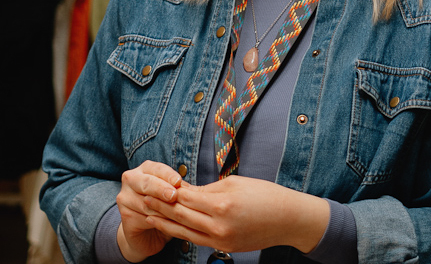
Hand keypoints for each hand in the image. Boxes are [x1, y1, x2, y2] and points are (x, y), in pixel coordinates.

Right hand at [116, 161, 183, 261]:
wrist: (147, 232)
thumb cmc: (163, 208)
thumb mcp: (172, 196)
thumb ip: (178, 189)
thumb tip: (191, 188)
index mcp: (144, 169)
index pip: (157, 168)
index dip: (168, 174)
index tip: (178, 181)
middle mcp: (131, 180)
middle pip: (147, 182)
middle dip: (161, 189)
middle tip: (173, 196)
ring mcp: (124, 197)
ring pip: (145, 202)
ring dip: (161, 209)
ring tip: (175, 213)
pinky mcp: (125, 216)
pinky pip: (142, 217)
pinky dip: (156, 221)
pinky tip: (166, 224)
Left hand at [147, 175, 329, 254]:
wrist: (288, 220)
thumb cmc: (265, 196)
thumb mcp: (235, 184)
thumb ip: (209, 190)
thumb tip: (188, 191)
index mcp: (221, 204)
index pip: (186, 196)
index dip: (167, 190)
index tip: (153, 183)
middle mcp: (218, 225)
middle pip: (181, 214)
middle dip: (160, 205)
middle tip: (142, 196)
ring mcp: (220, 239)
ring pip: (185, 231)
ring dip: (164, 222)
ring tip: (147, 213)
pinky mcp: (224, 246)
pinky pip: (197, 239)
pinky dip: (181, 233)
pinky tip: (171, 227)